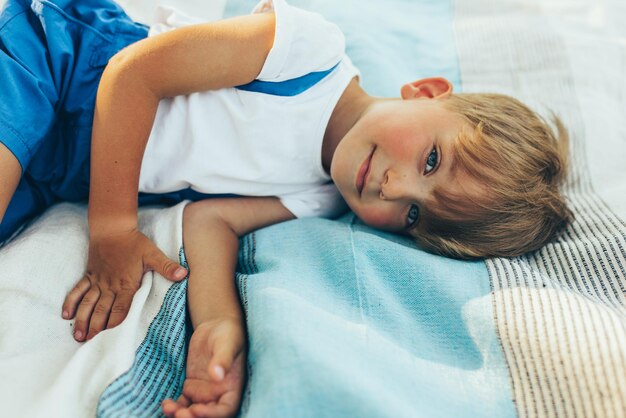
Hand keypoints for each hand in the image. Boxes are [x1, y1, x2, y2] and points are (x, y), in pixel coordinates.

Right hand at [62, 228, 187, 340]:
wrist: (112, 227)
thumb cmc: (134, 242)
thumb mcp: (153, 254)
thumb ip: (167, 267)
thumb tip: (184, 274)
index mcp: (126, 284)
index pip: (121, 309)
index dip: (115, 325)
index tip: (111, 340)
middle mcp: (110, 286)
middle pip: (101, 311)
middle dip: (96, 328)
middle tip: (90, 344)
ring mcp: (97, 281)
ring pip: (88, 303)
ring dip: (83, 320)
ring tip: (79, 336)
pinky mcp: (89, 274)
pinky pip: (78, 290)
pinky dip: (71, 302)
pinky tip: (66, 315)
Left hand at [162, 318, 246, 417]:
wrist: (216, 326)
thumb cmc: (228, 334)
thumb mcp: (227, 344)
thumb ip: (223, 359)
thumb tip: (217, 375)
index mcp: (232, 388)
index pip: (225, 410)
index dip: (211, 415)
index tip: (196, 409)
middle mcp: (218, 395)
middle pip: (207, 415)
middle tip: (180, 414)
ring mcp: (204, 393)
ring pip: (192, 412)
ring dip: (180, 415)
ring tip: (168, 408)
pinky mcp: (191, 387)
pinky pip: (182, 403)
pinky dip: (173, 407)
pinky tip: (166, 403)